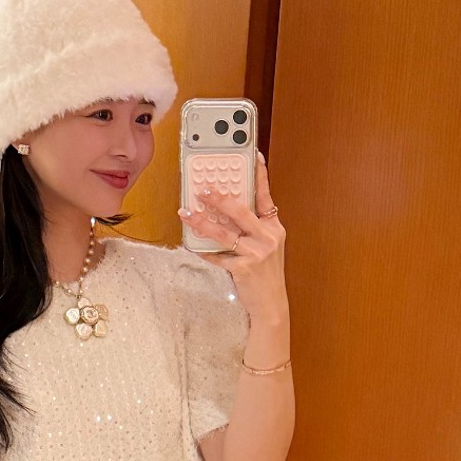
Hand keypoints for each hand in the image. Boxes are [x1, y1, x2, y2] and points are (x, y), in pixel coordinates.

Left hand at [178, 150, 287, 323]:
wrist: (271, 305)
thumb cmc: (265, 275)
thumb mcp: (266, 247)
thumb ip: (252, 229)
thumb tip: (225, 210)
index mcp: (273, 227)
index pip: (266, 196)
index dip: (260, 175)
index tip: (254, 155)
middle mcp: (267, 237)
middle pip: (241, 211)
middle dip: (219, 198)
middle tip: (202, 189)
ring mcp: (256, 253)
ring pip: (224, 233)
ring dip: (202, 222)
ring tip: (187, 213)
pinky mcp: (243, 269)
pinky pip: (217, 256)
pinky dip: (203, 250)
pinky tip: (191, 243)